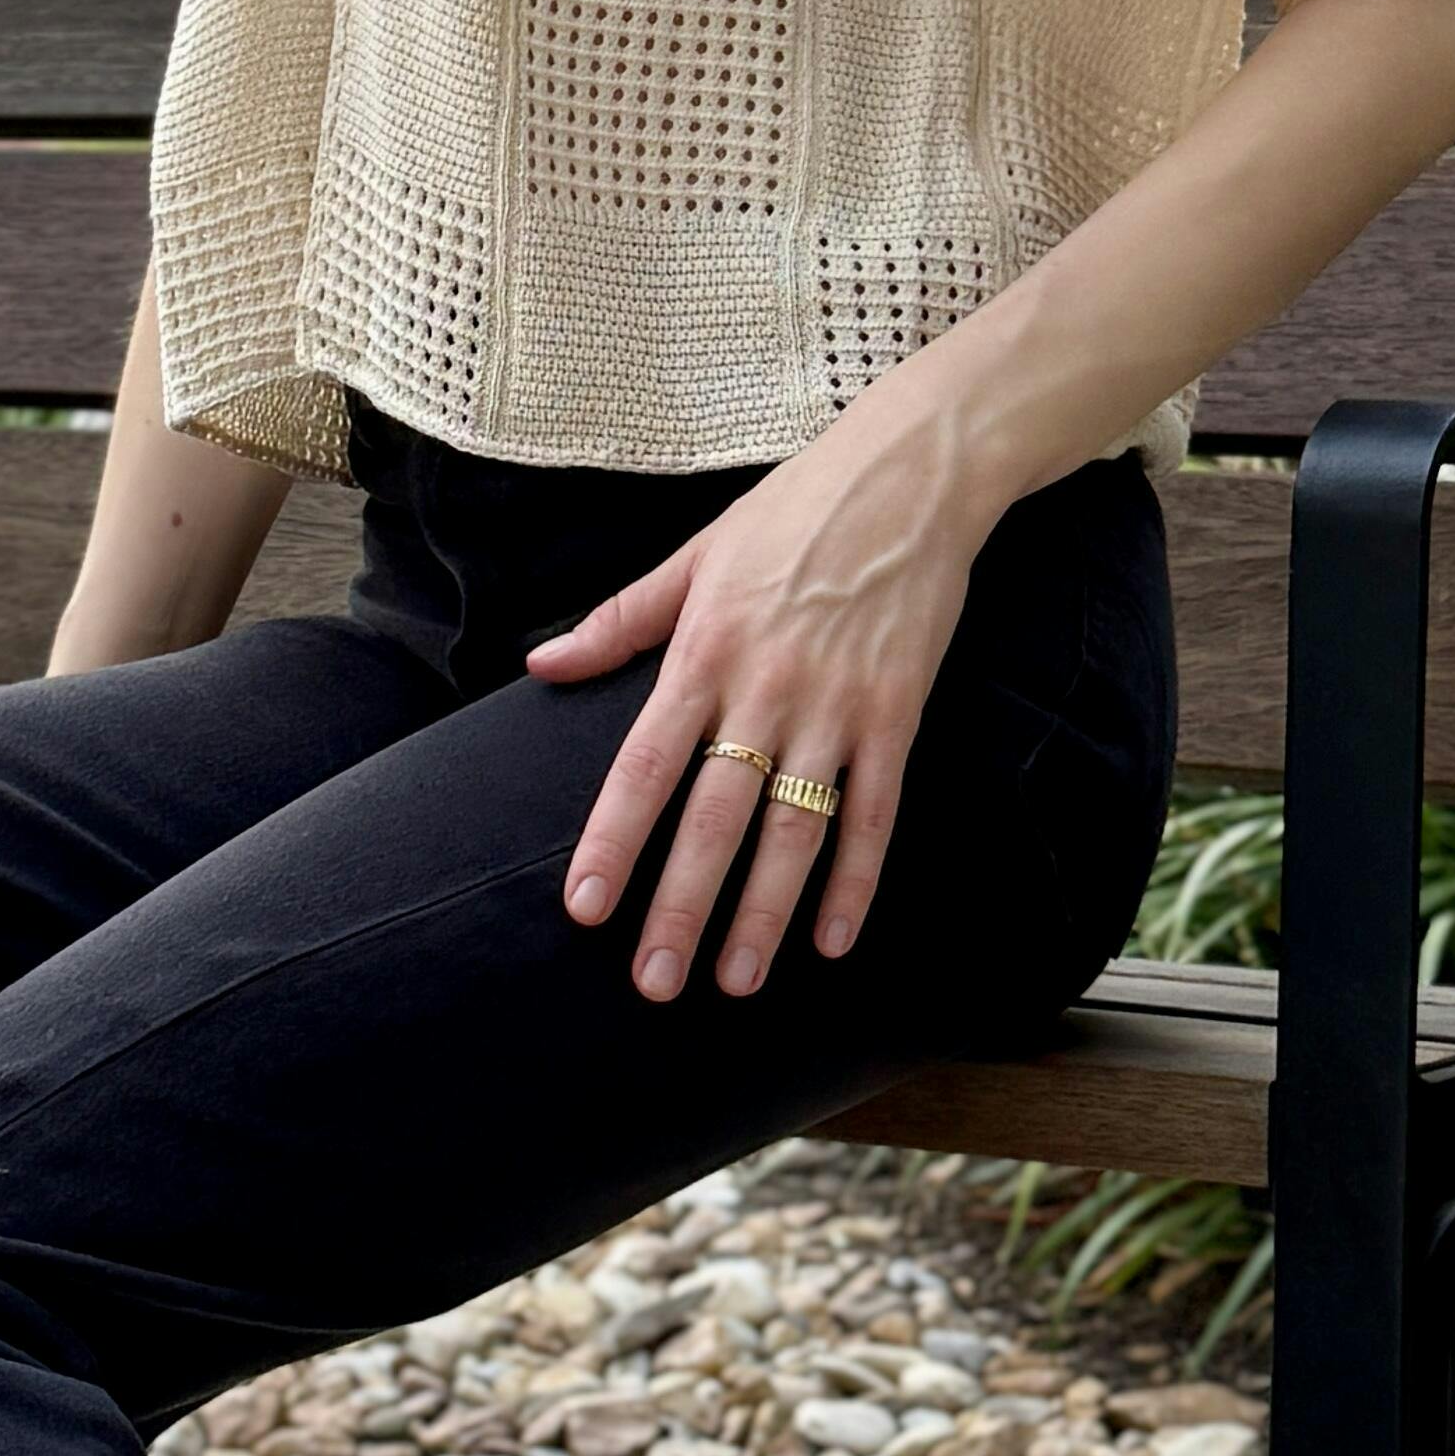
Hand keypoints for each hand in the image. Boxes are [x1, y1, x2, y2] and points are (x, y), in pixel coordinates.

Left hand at [526, 422, 990, 1000]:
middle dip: (682, 908)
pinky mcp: (897, 714)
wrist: (913, 472)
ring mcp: (836, 708)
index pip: (644, 767)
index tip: (586, 910)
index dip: (613, 842)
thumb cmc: (794, 513)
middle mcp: (766, 690)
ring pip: (793, 831)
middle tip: (654, 983)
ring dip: (763, 914)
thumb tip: (541, 663)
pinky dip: (855, 881)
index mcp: (703, 654)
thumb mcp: (695, 556)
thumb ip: (620, 622)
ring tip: (734, 982)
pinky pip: (874, 814)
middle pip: (714, 819)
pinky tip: (831, 942)